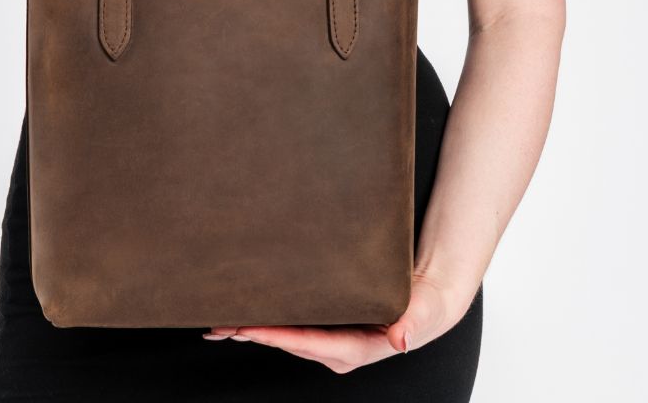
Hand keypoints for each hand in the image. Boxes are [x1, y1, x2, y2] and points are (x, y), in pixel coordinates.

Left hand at [202, 270, 474, 374]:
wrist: (429, 299)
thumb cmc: (426, 304)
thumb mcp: (425, 311)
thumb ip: (413, 323)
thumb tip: (401, 339)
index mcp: (357, 348)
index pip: (308, 343)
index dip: (276, 337)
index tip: (247, 328)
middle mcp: (339, 349)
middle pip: (289, 342)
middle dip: (254, 334)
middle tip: (218, 323)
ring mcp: (331, 340)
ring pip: (285, 336)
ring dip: (254, 329)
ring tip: (220, 321)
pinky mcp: (327, 327)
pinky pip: (292, 326)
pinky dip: (267, 320)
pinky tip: (245, 313)